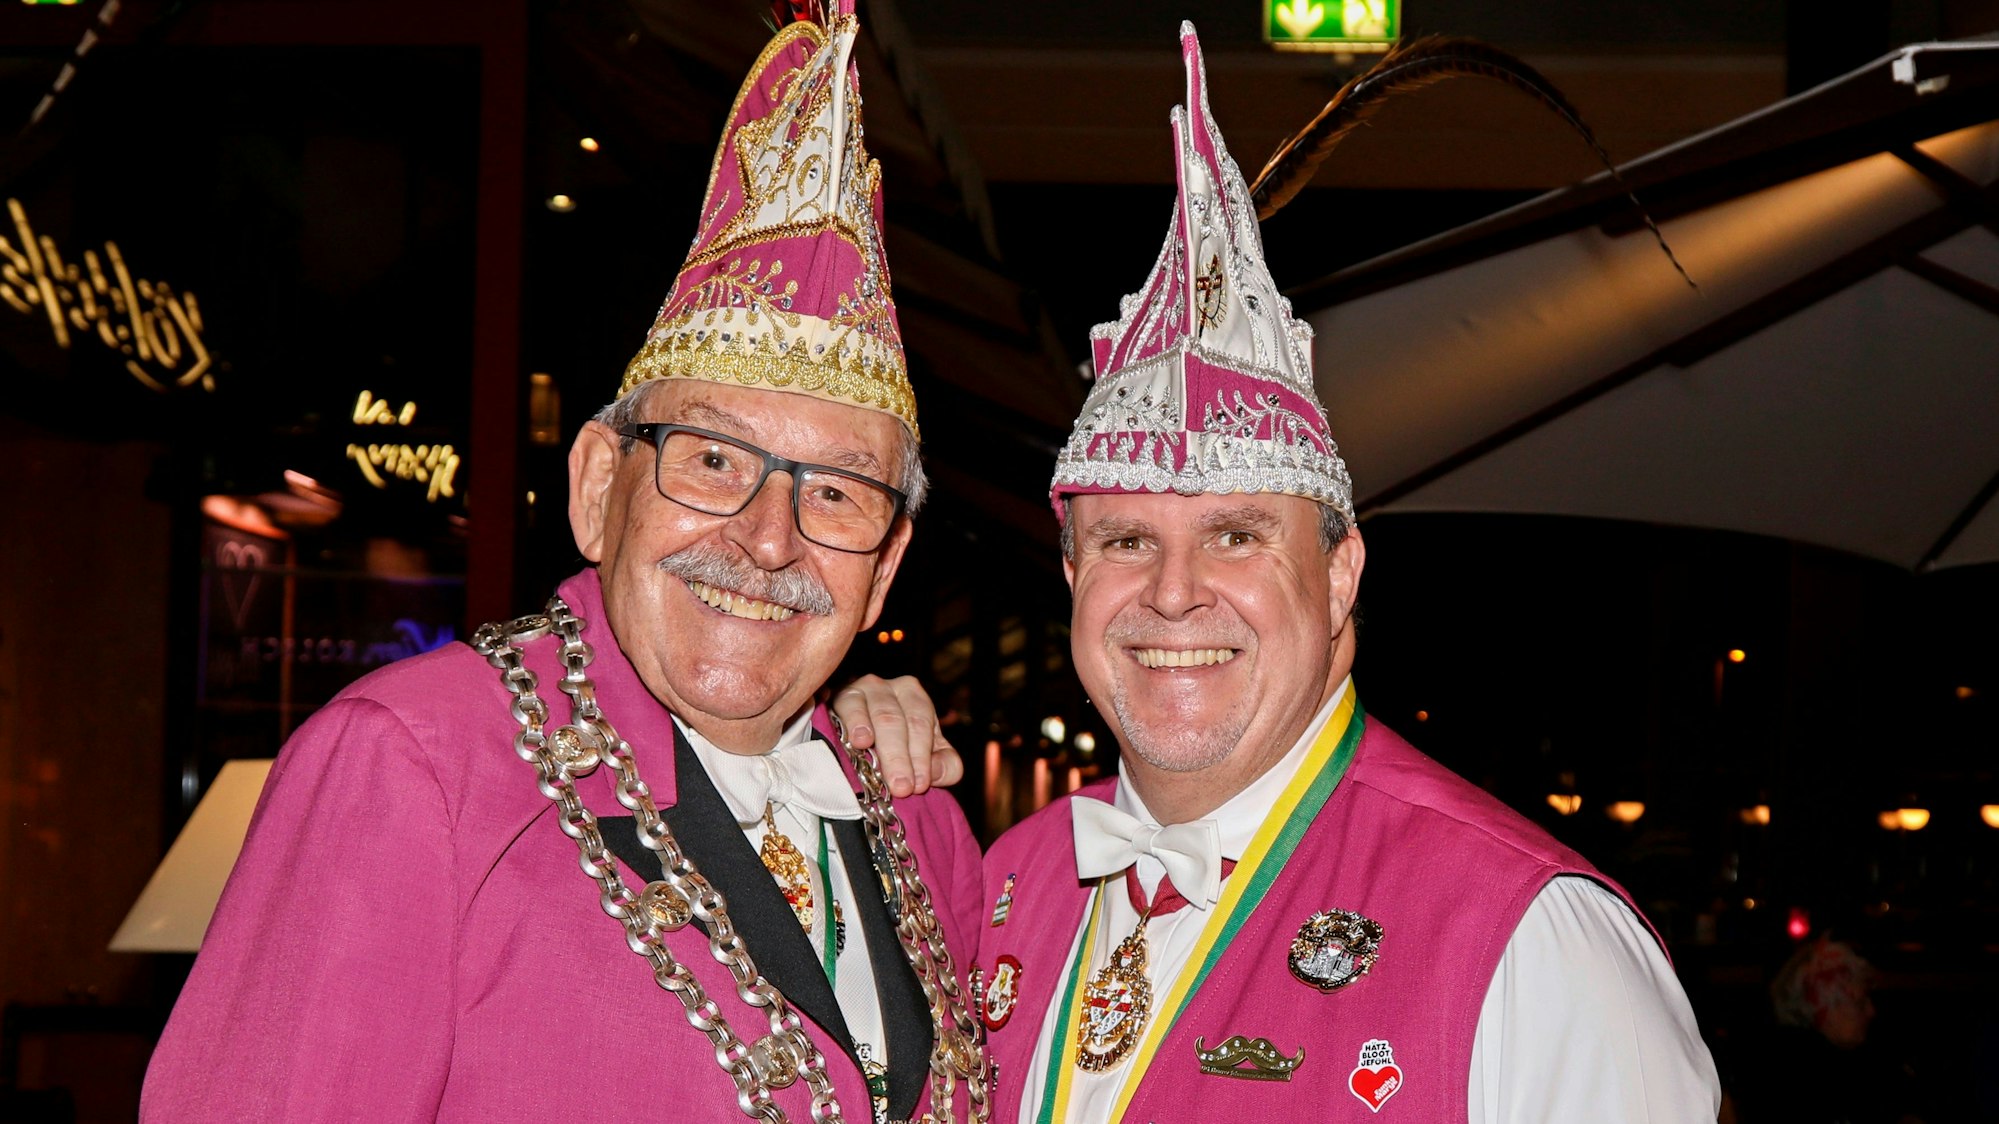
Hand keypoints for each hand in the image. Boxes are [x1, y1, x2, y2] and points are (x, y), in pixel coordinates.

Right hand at [832, 674, 963, 797]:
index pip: (921, 724)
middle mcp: (889, 688)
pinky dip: (855, 723)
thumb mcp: (927, 757)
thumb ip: (945, 766)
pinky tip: (858, 741)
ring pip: (877, 714)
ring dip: (881, 744)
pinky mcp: (841, 697)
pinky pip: (850, 705)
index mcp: (914, 697)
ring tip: (878, 767)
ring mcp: (863, 689)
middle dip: (899, 757)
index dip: (921, 756)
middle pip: (897, 721)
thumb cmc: (897, 748)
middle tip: (900, 788)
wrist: (854, 740)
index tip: (918, 785)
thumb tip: (934, 773)